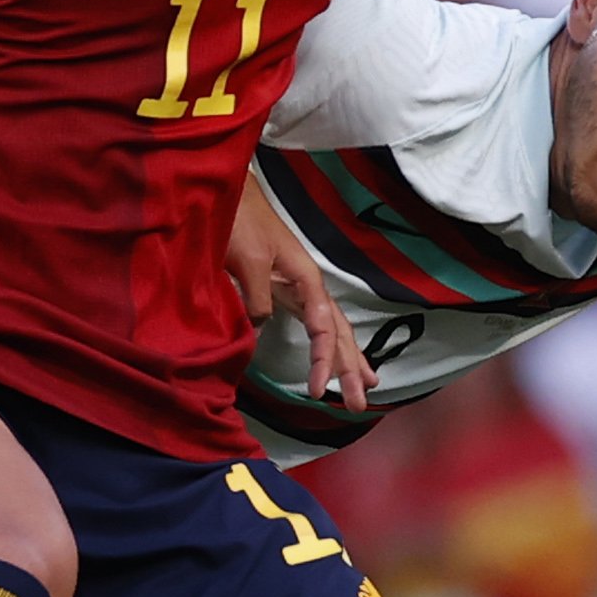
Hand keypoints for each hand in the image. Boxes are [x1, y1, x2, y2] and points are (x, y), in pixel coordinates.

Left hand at [228, 172, 371, 411]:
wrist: (229, 191)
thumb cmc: (239, 220)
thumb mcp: (246, 260)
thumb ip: (256, 298)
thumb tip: (260, 328)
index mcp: (306, 280)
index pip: (325, 329)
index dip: (324, 361)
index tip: (316, 392)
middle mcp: (310, 287)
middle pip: (340, 333)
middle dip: (351, 369)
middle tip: (356, 405)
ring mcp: (301, 289)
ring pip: (334, 329)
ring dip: (349, 358)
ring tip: (367, 386)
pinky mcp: (286, 290)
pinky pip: (317, 323)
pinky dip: (330, 344)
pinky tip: (334, 357)